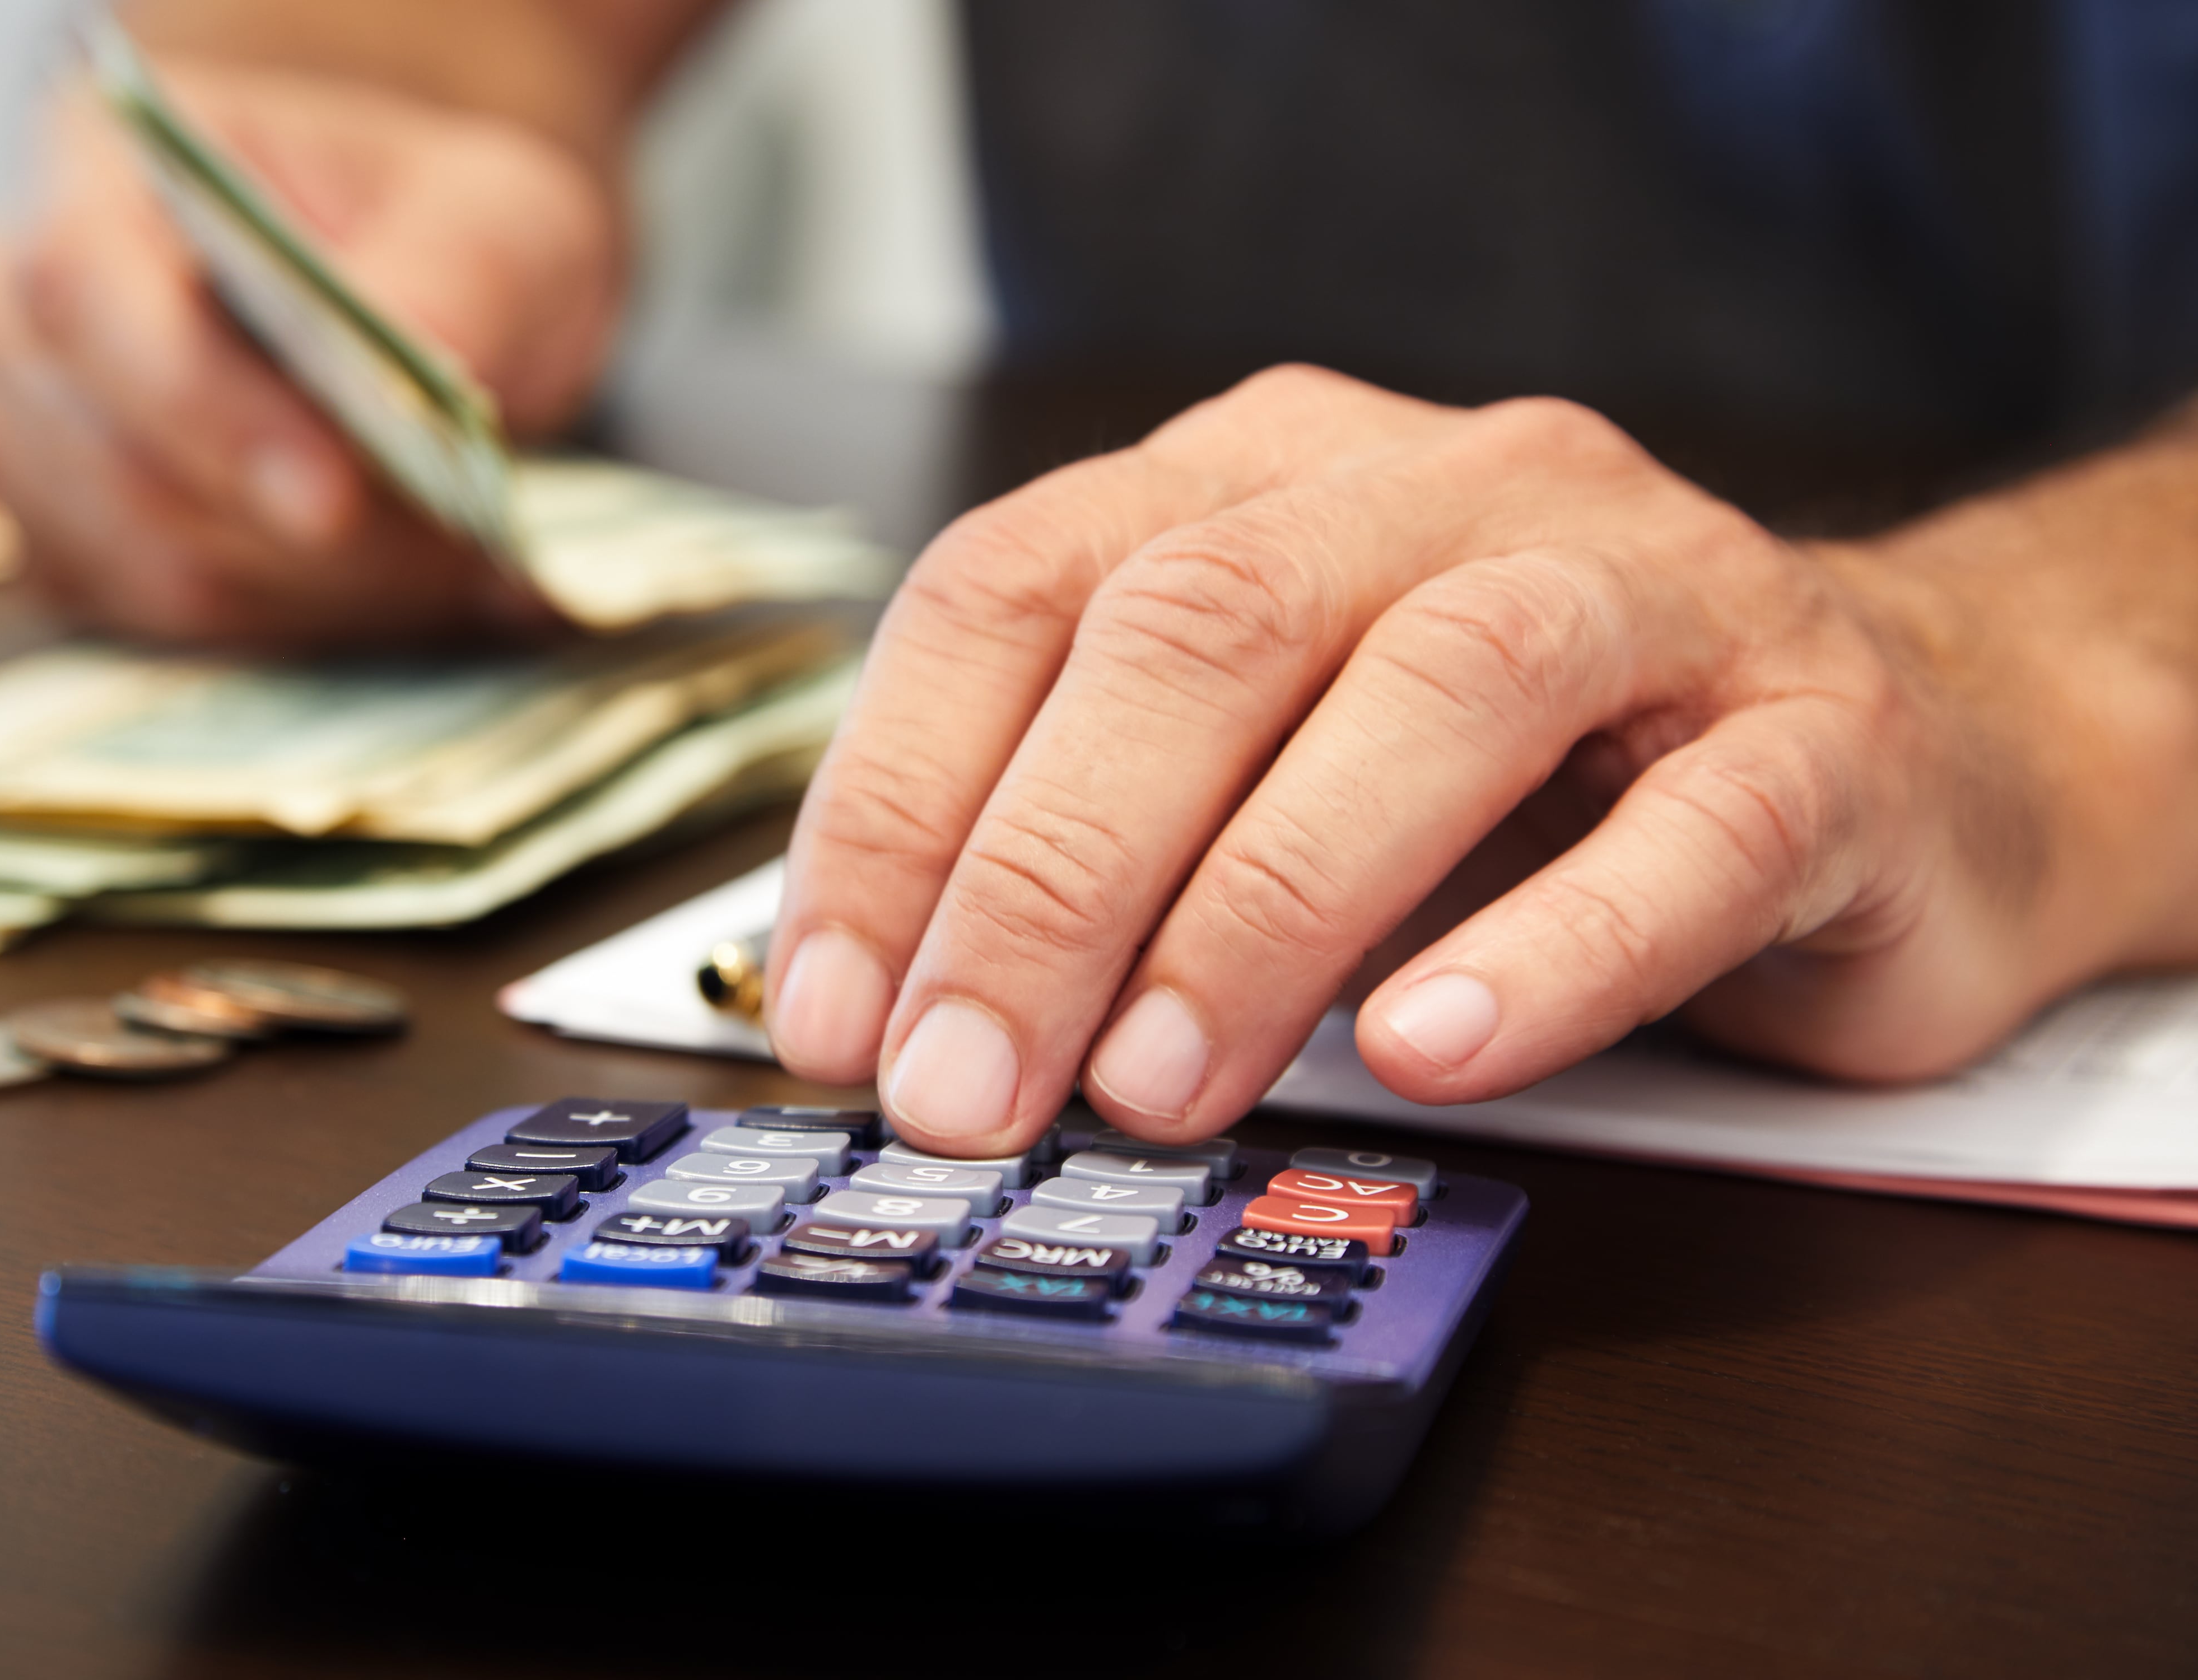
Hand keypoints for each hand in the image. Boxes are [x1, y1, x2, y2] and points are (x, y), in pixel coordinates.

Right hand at [0, 58, 622, 650]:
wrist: (441, 309)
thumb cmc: (447, 237)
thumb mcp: (498, 217)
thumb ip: (455, 275)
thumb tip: (407, 355)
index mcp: (103, 162)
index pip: (86, 292)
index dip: (201, 407)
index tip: (334, 498)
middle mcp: (23, 299)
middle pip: (105, 454)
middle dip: (288, 531)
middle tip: (455, 552)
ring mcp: (27, 433)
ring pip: (139, 561)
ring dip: (313, 588)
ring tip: (461, 569)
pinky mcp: (69, 545)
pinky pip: (163, 627)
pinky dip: (299, 627)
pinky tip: (414, 596)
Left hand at [767, 365, 2172, 1154]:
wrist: (1900, 759)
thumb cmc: (1532, 786)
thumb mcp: (1274, 773)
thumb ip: (1114, 844)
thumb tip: (905, 1014)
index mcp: (1265, 476)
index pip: (1016, 587)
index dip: (902, 802)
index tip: (840, 1011)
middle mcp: (1445, 486)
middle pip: (1201, 626)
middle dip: (1052, 873)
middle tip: (971, 1085)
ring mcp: (1654, 588)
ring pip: (1439, 687)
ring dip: (1268, 901)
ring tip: (1164, 1086)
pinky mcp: (1826, 730)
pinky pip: (1695, 830)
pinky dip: (1552, 949)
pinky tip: (1434, 1054)